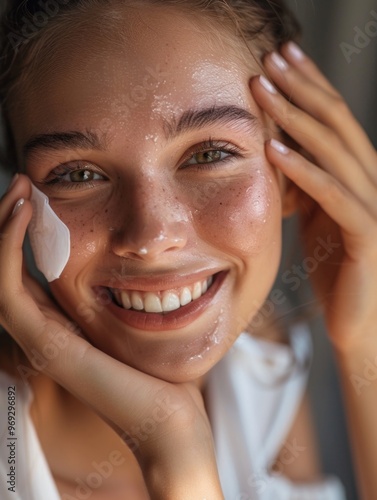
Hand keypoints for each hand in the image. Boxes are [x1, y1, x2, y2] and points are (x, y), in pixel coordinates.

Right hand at [0, 174, 222, 498]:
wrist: (169, 418)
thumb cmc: (161, 371)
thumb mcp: (139, 321)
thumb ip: (125, 296)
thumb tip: (144, 263)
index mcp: (62, 324)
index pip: (28, 273)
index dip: (25, 235)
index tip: (38, 195)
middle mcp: (44, 330)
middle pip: (8, 272)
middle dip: (9, 225)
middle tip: (22, 184)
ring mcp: (40, 339)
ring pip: (0, 276)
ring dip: (3, 229)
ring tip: (20, 190)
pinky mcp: (46, 344)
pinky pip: (10, 289)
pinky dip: (9, 248)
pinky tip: (24, 214)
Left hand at [251, 42, 376, 352]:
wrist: (361, 325)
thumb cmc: (338, 271)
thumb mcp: (315, 219)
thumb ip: (303, 187)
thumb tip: (273, 156)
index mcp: (358, 177)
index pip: (334, 122)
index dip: (310, 87)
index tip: (280, 59)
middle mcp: (372, 183)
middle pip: (337, 125)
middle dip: (303, 88)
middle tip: (270, 59)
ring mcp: (373, 207)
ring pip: (335, 152)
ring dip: (296, 119)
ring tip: (264, 90)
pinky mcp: (366, 236)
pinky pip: (332, 196)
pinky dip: (302, 170)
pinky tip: (273, 149)